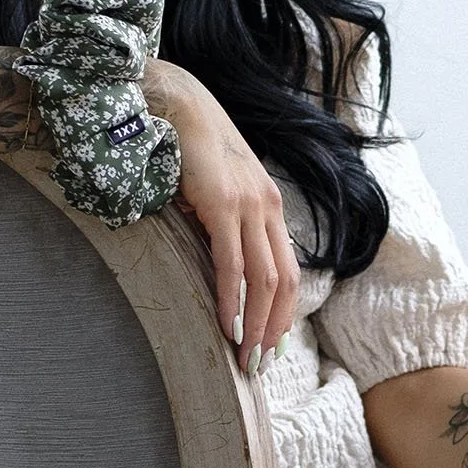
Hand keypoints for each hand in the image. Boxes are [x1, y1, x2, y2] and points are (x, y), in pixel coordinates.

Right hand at [144, 58, 299, 371]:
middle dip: (274, 330)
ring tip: (245, 357)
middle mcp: (268, 207)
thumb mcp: (217, 191)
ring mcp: (249, 205)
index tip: (271, 345)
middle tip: (260, 364)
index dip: (283, 313)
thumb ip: (224, 225)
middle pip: (285, 283)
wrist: (179, 102)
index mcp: (270, 207)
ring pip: (264, 279)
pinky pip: (232, 263)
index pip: (288, 272)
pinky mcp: (223, 203)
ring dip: (256, 324)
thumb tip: (216, 267)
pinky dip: (232, 299)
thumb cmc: (190, 149)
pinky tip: (228, 324)